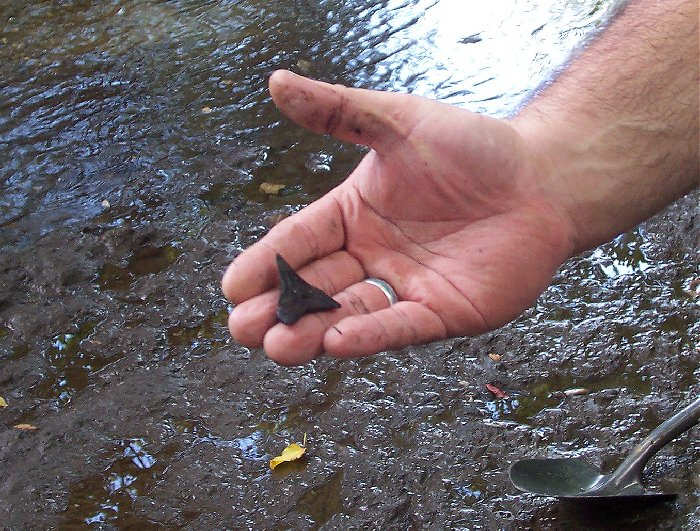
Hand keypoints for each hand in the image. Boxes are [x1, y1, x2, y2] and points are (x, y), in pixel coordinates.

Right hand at [222, 70, 574, 364]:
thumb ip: (340, 111)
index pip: (299, 241)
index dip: (266, 263)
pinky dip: (369, 336)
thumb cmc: (473, 149)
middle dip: (279, 309)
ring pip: (349, 313)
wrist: (542, 179)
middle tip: (243, 329)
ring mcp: (404, 286)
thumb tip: (277, 82)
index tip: (232, 287)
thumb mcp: (400, 122)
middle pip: (316, 286)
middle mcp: (371, 255)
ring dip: (312, 331)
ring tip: (277, 345)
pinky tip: (336, 342)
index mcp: (353, 215)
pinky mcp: (441, 311)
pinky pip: (399, 324)